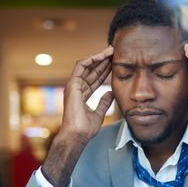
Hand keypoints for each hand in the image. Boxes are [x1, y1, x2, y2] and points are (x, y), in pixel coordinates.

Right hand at [41, 46, 113, 186]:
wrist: (78, 135)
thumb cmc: (85, 129)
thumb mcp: (99, 113)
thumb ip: (104, 102)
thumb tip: (111, 93)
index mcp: (82, 95)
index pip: (95, 79)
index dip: (105, 71)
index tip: (115, 64)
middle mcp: (77, 89)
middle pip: (92, 71)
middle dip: (103, 62)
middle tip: (115, 53)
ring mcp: (73, 86)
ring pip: (86, 66)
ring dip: (98, 57)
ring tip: (110, 51)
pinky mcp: (72, 84)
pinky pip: (81, 66)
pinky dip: (91, 59)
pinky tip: (101, 55)